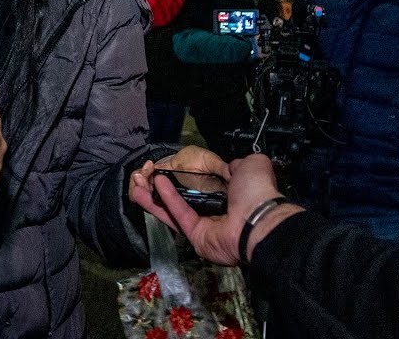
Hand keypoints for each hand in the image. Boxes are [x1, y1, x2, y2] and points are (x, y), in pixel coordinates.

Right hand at [131, 154, 303, 265]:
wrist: (258, 218)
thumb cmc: (257, 192)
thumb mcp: (251, 165)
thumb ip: (237, 164)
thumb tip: (231, 165)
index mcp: (230, 197)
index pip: (202, 187)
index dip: (185, 178)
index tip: (170, 168)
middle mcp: (216, 212)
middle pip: (183, 199)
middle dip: (162, 187)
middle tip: (147, 175)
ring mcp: (204, 225)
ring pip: (174, 209)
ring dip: (156, 195)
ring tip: (140, 181)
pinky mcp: (194, 235)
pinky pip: (179, 214)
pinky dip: (167, 199)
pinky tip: (156, 184)